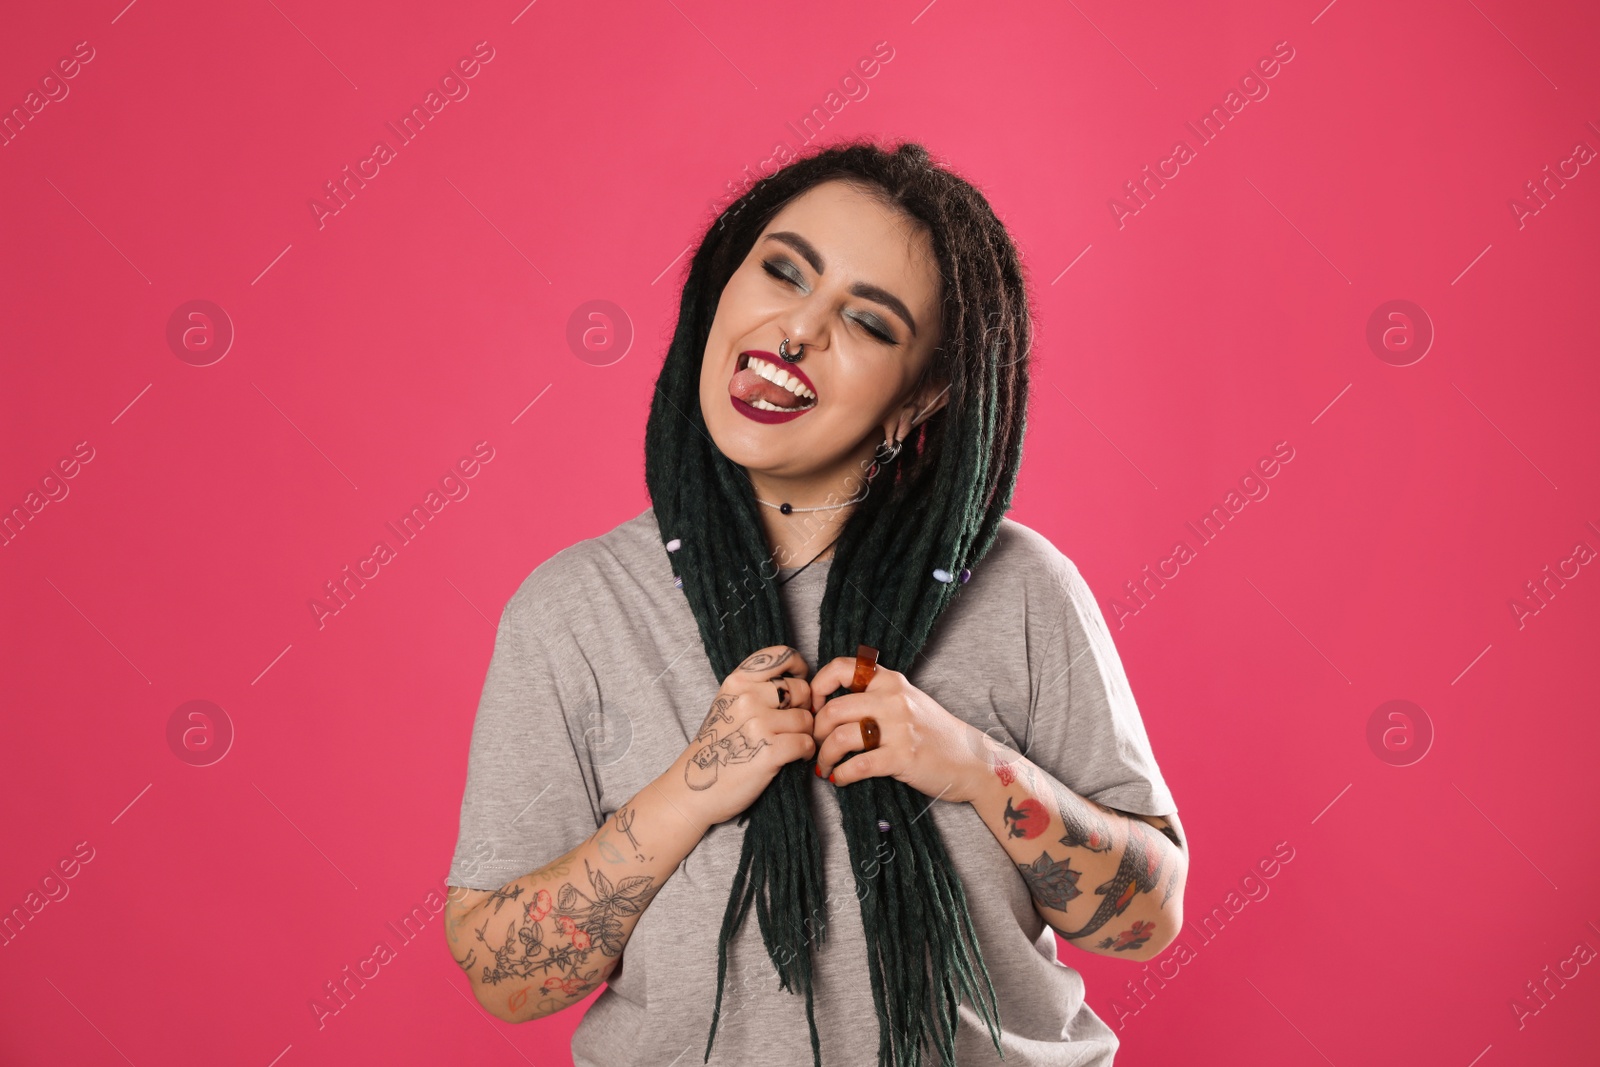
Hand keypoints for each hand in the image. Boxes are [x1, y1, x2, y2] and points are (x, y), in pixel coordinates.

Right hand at [669, 645, 816, 829]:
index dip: (799, 667)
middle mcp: (747, 698)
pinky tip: (792, 758)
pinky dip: (804, 752)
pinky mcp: (768, 751)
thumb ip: (756, 688)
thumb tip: (799, 683)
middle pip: (801, 690)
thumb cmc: (716, 749)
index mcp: (737, 681)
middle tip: (792, 725)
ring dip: (805, 734)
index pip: (782, 655)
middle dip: (804, 708)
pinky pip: (806, 743)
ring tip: (789, 745)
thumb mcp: (728, 706)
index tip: (800, 682)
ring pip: (807, 720)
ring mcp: (757, 724)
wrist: (692, 790)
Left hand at [809, 655, 987, 804]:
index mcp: (891, 681)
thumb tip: (829, 702)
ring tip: (825, 766)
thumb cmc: (933, 732)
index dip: (818, 686)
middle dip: (816, 731)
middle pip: (833, 709)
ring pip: (840, 737)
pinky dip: (842, 775)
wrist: (971, 759)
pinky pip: (857, 765)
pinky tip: (841, 779)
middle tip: (815, 745)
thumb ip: (875, 694)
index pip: (842, 668)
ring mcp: (899, 728)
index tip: (813, 707)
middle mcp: (894, 700)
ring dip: (825, 756)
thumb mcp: (907, 700)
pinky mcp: (902, 757)